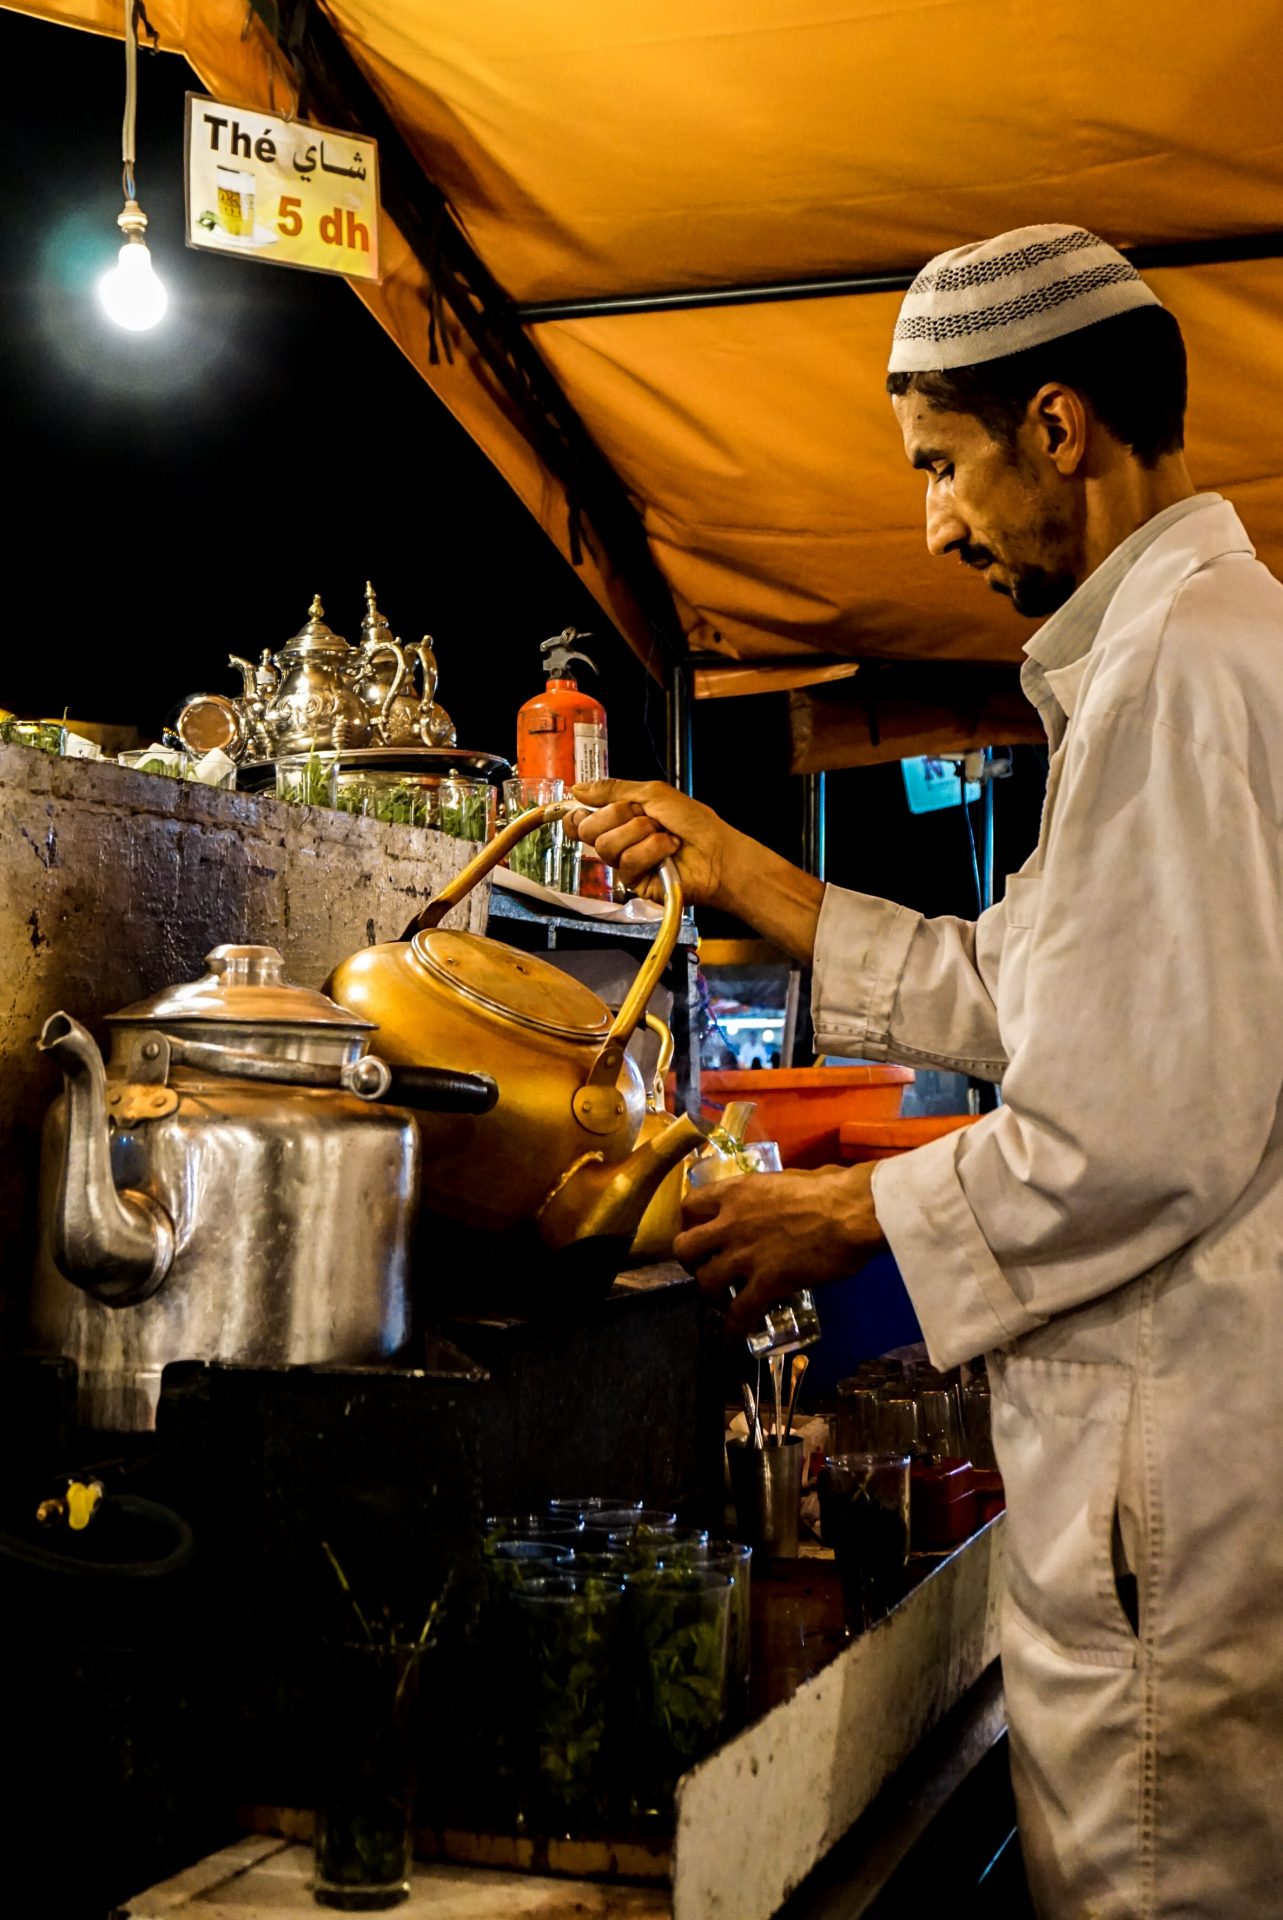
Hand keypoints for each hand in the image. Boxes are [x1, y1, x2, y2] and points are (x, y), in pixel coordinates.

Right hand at [567, 779, 739, 907]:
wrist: (718, 851)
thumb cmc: (694, 822)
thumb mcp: (653, 793)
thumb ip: (614, 790)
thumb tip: (578, 788)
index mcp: (620, 819)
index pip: (580, 820)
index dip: (576, 815)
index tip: (584, 808)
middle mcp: (620, 841)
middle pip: (589, 830)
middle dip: (617, 816)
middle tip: (644, 816)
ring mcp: (626, 863)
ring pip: (607, 845)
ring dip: (639, 833)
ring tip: (663, 834)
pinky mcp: (636, 882)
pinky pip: (627, 862)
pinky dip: (651, 850)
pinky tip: (668, 850)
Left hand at [674, 1163, 885, 1334]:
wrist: (852, 1211)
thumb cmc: (829, 1188)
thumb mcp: (785, 1179)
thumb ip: (767, 1193)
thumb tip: (773, 1199)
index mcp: (736, 1192)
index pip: (690, 1204)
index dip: (691, 1221)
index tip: (703, 1230)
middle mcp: (730, 1223)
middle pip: (684, 1248)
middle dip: (691, 1261)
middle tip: (707, 1266)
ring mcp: (746, 1255)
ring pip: (705, 1283)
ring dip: (711, 1294)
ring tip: (725, 1298)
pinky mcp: (767, 1282)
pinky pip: (739, 1313)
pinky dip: (734, 1329)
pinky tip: (735, 1337)